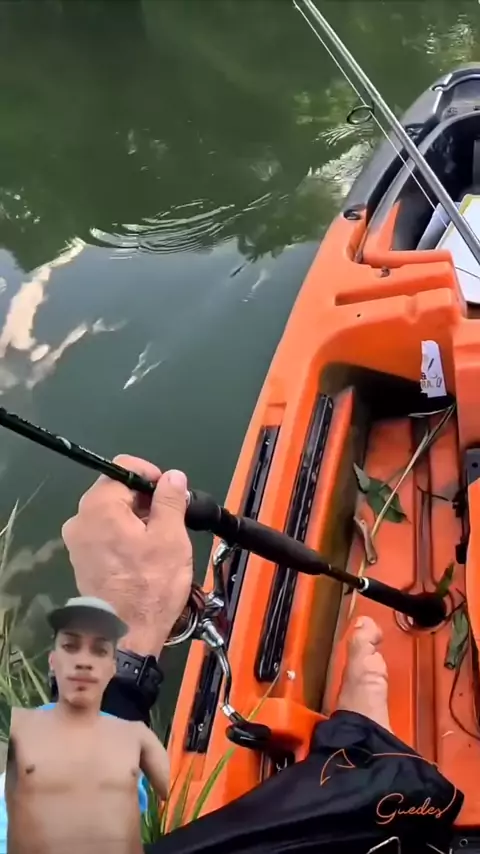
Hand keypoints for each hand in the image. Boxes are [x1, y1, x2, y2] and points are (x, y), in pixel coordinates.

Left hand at [62, 455, 192, 656]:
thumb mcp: (171, 537)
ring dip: (135, 517)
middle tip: (170, 518)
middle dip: (144, 498)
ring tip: (160, 540)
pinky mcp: (81, 560)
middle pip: (115, 490)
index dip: (151, 473)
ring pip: (110, 513)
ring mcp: (77, 541)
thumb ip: (169, 500)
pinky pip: (104, 533)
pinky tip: (143, 555)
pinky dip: (124, 535)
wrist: (125, 636)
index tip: (171, 492)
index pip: (123, 467)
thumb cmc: (151, 585)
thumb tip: (172, 476)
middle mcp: (80, 519)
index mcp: (99, 506)